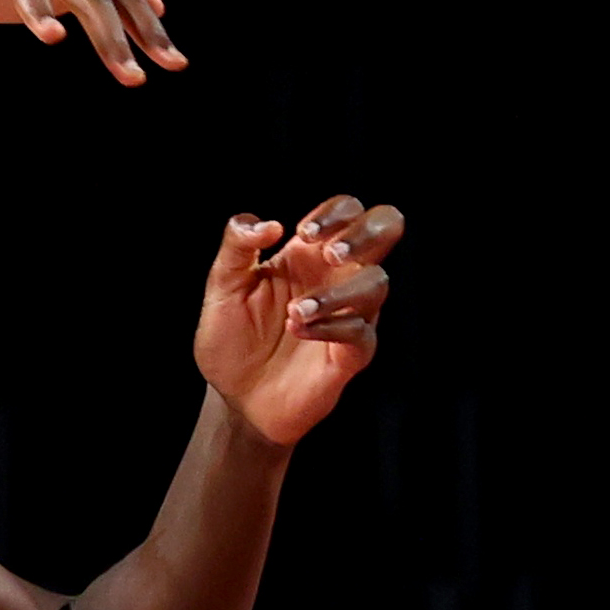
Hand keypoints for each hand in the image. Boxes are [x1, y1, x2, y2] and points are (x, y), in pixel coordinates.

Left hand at [196, 197, 404, 447]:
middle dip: (365, 233)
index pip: (348, 210)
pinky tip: (298, 330)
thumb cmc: (232, 340)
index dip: (335, 213)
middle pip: (387, 229)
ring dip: (336, 293)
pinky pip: (361, 332)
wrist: (235, 399)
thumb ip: (237, 246)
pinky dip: (330, 327)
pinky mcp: (351, 354)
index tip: (303, 233)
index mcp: (309, 254)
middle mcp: (337, 278)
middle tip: (330, 254)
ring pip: (377, 284)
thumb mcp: (222, 286)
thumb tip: (269, 224)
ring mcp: (350, 315)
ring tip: (294, 312)